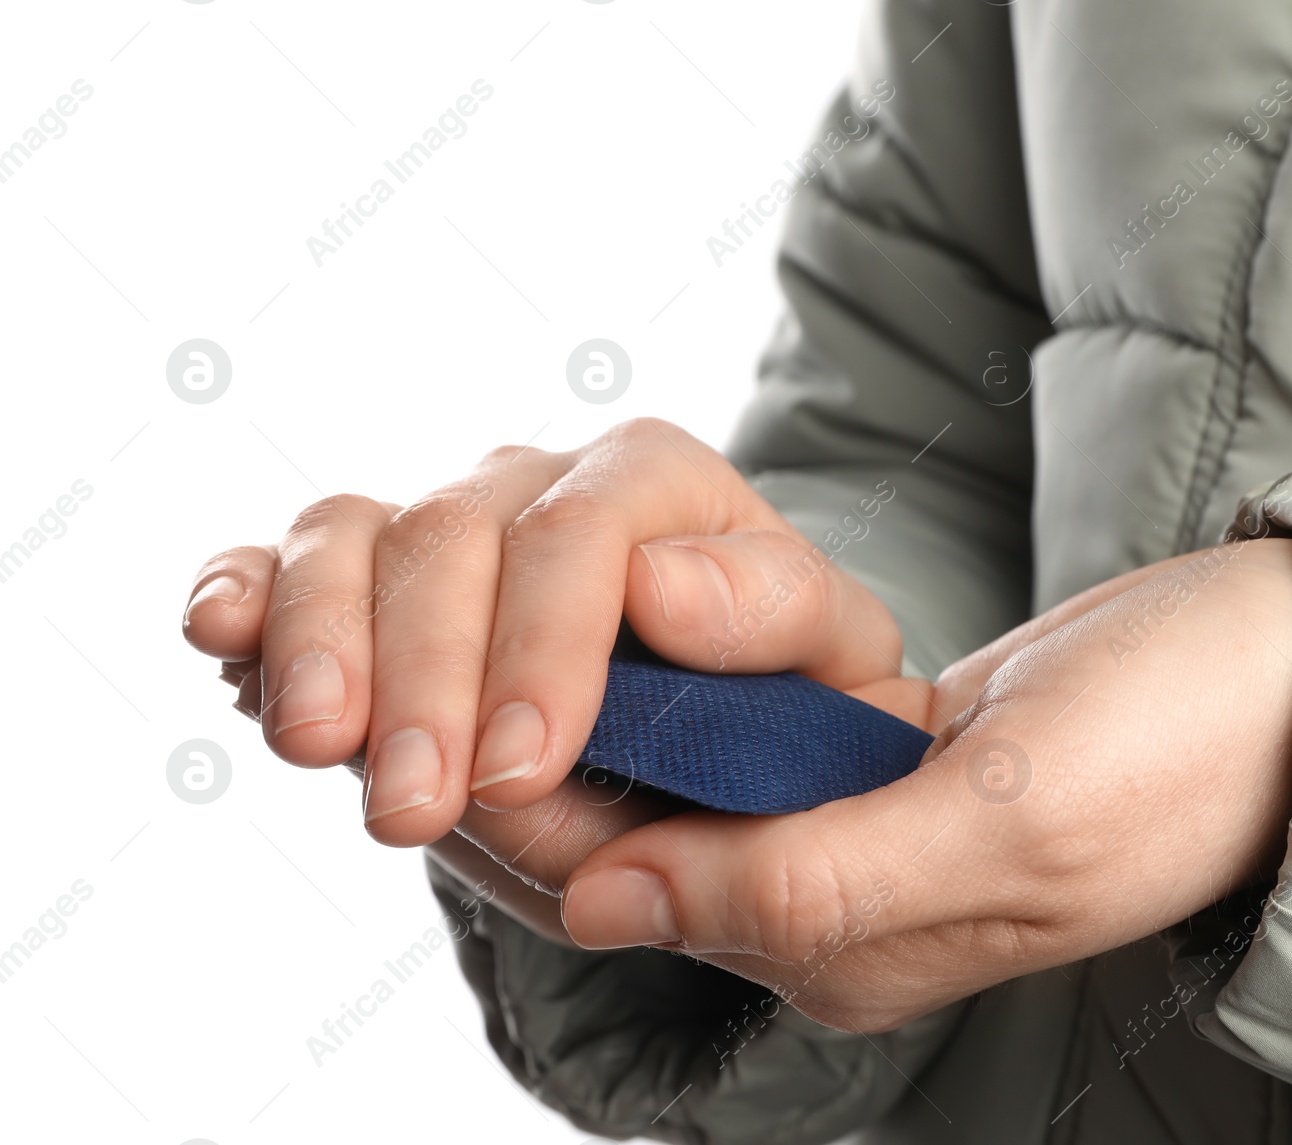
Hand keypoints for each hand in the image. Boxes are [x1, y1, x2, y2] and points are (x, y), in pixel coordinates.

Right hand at [180, 419, 910, 845]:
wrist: (713, 749)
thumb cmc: (780, 705)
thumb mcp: (830, 668)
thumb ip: (775, 618)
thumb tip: (663, 584)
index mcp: (661, 487)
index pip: (590, 526)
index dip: (545, 643)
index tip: (523, 766)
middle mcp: (539, 485)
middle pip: (455, 534)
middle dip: (427, 677)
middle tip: (414, 810)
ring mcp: (443, 528)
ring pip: (354, 537)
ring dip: (324, 642)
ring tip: (319, 747)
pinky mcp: (366, 587)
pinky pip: (288, 565)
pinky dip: (247, 594)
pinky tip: (222, 638)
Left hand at [450, 538, 1291, 1030]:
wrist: (1288, 683)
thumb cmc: (1181, 756)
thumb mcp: (1005, 825)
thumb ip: (807, 875)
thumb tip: (604, 901)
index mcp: (844, 946)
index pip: (626, 885)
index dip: (519, 798)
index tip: (437, 693)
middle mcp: (823, 898)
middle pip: (622, 830)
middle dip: (525, 739)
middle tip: (440, 628)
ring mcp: (844, 821)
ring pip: (664, 763)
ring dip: (584, 684)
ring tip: (497, 594)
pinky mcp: (867, 751)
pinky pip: (728, 712)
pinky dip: (666, 653)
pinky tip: (617, 594)